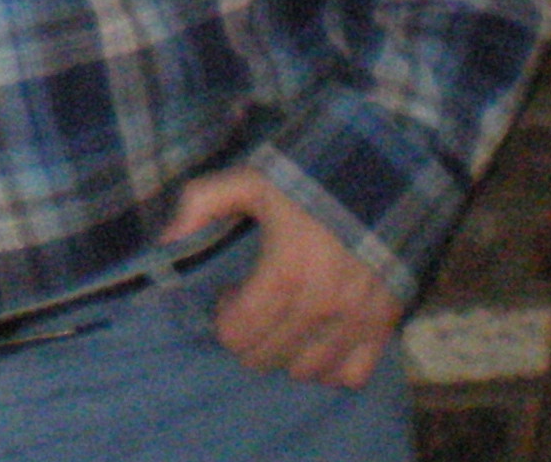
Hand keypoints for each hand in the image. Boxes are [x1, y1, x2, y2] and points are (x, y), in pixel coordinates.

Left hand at [163, 167, 400, 389]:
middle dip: (250, 338)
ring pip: (308, 372)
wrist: (383, 174)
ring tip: (285, 322)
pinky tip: (319, 340)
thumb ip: (200, 204)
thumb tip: (165, 241)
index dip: (225, 320)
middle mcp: (323, 306)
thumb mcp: (249, 179)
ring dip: (287, 354)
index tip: (231, 295)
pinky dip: (331, 368)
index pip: (239, 334)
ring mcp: (358, 320)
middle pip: (267, 357)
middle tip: (254, 307)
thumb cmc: (307, 178)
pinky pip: (352, 375)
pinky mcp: (385, 324)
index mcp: (286, 273)